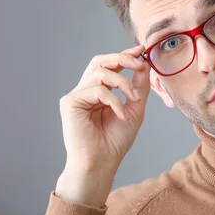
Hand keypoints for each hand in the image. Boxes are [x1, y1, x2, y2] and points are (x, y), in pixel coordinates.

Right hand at [56, 45, 150, 204]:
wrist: (102, 163)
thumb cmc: (115, 141)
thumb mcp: (134, 109)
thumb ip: (138, 87)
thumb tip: (145, 64)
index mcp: (99, 91)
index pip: (109, 66)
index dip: (124, 55)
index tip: (141, 50)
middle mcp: (85, 90)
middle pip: (99, 61)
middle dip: (122, 58)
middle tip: (139, 64)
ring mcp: (76, 96)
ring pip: (100, 73)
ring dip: (123, 83)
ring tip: (134, 99)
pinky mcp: (70, 103)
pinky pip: (97, 90)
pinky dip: (114, 100)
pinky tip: (121, 114)